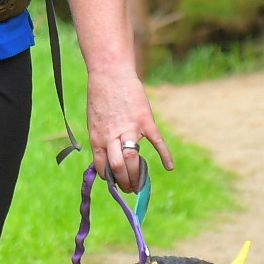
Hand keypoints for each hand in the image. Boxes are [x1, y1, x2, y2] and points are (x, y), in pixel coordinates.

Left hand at [87, 65, 171, 192]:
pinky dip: (165, 155)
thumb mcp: (95, 122)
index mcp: (97, 138)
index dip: (112, 180)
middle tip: (132, 189)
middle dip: (125, 183)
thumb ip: (102, 140)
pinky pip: (156, 141)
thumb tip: (108, 158)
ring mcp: (129, 128)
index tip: (119, 183)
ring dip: (137, 176)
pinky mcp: (144, 120)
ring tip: (141, 184)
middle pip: (118, 168)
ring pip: (132, 160)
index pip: (104, 168)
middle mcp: (111, 137)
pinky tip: (169, 166)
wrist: (111, 74)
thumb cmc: (101, 97)